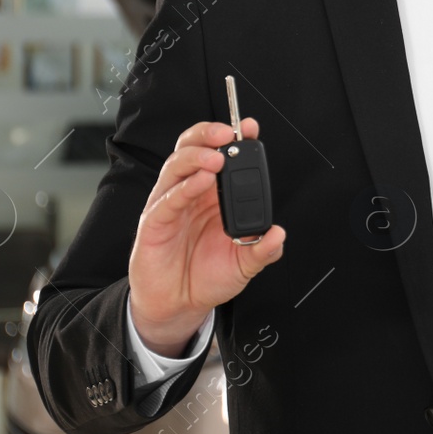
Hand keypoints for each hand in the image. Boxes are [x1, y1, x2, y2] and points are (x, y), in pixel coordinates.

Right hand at [129, 118, 285, 357]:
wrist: (179, 304)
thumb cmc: (207, 276)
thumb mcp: (244, 265)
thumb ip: (263, 250)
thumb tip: (278, 235)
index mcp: (213, 195)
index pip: (219, 155)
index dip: (234, 139)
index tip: (251, 129)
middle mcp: (190, 193)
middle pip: (192, 149)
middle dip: (209, 135)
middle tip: (228, 135)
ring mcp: (170, 205)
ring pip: (176, 166)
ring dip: (196, 157)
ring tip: (216, 158)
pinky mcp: (154, 223)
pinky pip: (167, 200)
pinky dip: (184, 187)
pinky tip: (201, 182)